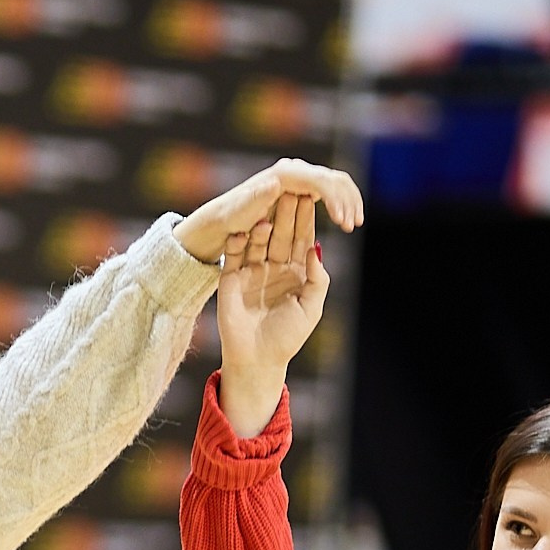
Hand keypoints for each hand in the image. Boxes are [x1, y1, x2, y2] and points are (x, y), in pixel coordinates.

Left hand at [173, 157, 361, 264]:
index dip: (336, 201)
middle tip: (354, 224)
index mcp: (285, 174)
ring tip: (353, 224)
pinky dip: (343, 202)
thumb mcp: (242, 211)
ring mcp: (301, 175)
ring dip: (349, 201)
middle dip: (348, 200)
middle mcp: (295, 169)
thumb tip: (276, 182)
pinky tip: (346, 220)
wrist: (226, 216)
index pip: (321, 181)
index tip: (343, 223)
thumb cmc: (232, 218)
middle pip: (333, 178)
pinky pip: (331, 189)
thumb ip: (257, 197)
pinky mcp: (304, 185)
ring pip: (336, 182)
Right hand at [212, 189, 331, 439]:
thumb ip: (318, 278)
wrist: (257, 359)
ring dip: (263, 225)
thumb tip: (318, 248)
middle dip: (285, 214)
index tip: (311, 198)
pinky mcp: (231, 279)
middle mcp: (274, 267)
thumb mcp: (311, 307)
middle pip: (280, 235)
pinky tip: (242, 229)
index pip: (302, 240)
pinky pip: (233, 256)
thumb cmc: (287, 337)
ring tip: (268, 207)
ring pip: (258, 242)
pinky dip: (237, 243)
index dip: (306, 221)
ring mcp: (251, 271)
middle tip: (289, 190)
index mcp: (296, 272)